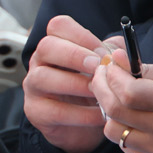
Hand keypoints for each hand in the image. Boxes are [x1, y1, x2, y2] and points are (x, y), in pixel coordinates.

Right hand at [23, 16, 111, 152]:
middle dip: (75, 56)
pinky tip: (99, 115)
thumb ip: (113, 55)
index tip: (102, 52)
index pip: (59, 26)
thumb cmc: (94, 91)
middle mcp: (39, 61)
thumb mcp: (105, 69)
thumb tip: (119, 51)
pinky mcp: (35, 112)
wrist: (84, 126)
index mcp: (56, 45)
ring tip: (100, 94)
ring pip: (43, 77)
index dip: (82, 35)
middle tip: (98, 69)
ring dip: (76, 84)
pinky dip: (81, 114)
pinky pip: (54, 110)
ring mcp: (33, 86)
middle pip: (47, 46)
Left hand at [91, 56, 152, 152]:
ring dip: (109, 112)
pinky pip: (127, 149)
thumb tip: (116, 59)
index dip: (111, 77)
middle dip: (101, 89)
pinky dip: (124, 131)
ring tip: (117, 100)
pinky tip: (133, 120)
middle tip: (103, 78)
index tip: (110, 66)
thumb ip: (147, 69)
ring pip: (115, 132)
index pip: (129, 93)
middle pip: (116, 112)